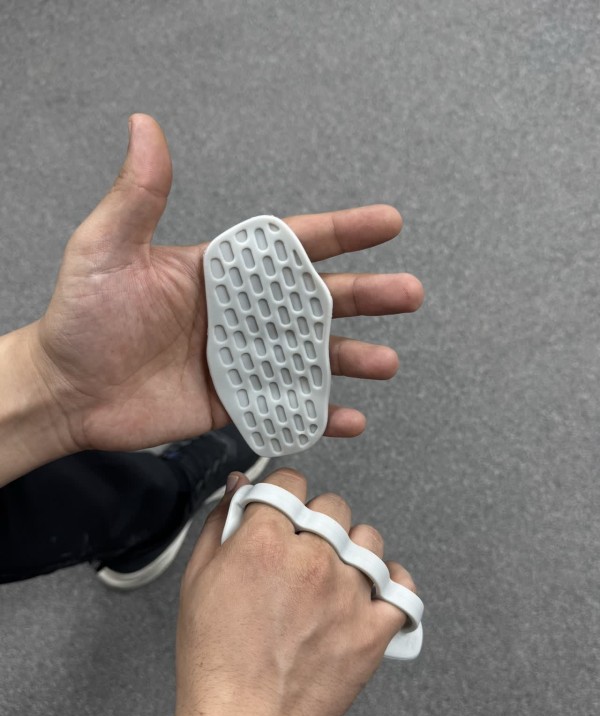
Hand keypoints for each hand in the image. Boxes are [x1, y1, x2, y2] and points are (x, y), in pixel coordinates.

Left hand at [31, 114, 421, 453]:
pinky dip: (318, 413)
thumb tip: (146, 128)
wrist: (66, 391)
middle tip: (409, 293)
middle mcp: (239, 313)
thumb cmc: (82, 317)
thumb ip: (139, 196)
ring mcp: (241, 359)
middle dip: (366, 296)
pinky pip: (285, 406)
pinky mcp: (233, 402)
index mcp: (221, 272)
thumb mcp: (107, 249)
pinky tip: (349, 416)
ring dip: (352, 357)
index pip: (291, 245)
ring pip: (310, 356)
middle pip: (316, 301)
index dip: (341, 233)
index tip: (386, 223)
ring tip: (387, 362)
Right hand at [159, 468, 415, 715]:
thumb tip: (238, 489)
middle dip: (316, 521)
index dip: (284, 492)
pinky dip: (394, 586)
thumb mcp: (197, 582)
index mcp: (266, 542)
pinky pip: (403, 589)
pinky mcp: (373, 628)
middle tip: (302, 548)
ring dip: (354, 550)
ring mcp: (348, 593)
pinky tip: (376, 591)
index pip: (291, 482)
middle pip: (333, 506)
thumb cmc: (216, 663)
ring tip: (335, 574)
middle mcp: (312, 559)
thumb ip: (219, 525)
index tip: (284, 505)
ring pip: (370, 539)